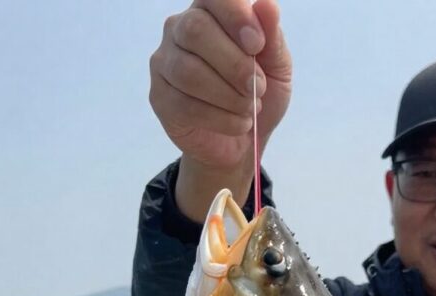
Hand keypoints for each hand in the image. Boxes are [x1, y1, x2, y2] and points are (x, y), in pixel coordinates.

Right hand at [149, 0, 291, 169]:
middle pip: (195, 30)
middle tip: (257, 87)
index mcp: (209, 12)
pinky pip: (184, 105)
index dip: (236, 17)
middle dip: (234, 64)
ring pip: (188, 71)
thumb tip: (268, 4)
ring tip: (249, 109)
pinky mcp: (159, 97)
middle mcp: (179, 30)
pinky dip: (220, 119)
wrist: (242, 142)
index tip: (258, 45)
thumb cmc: (258, 96)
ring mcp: (164, 63)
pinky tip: (238, 123)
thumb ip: (272, 37)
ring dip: (228, 96)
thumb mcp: (276, 68)